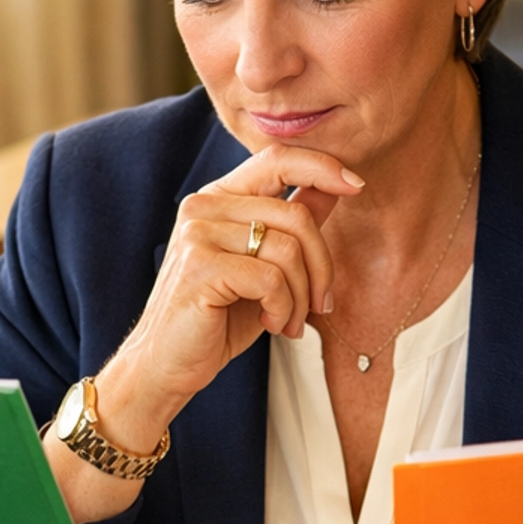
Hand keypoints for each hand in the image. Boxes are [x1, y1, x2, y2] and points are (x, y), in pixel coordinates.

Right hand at [48, 145, 362, 521]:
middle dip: (322, 266)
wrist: (166, 365)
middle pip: (295, 214)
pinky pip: (271, 278)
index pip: (277, 158)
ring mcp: (198, 233)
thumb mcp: (264, 268)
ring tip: (288, 322)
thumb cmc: (216, 319)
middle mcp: (204, 206)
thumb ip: (292, 225)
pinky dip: (282, 308)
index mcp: (219, 198)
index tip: (356, 185)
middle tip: (321, 305)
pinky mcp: (200, 266)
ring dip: (301, 296)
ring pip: (288, 249)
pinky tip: (270, 325)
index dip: (322, 165)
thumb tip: (335, 185)